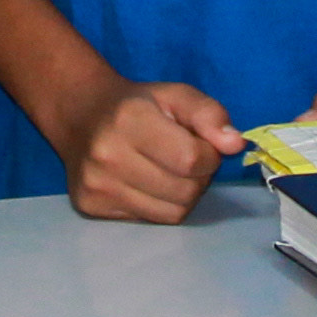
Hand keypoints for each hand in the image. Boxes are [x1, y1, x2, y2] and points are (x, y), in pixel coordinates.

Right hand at [51, 76, 240, 221]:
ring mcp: (96, 185)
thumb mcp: (176, 95)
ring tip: (166, 171)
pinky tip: (146, 183)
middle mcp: (107, 155)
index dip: (208, 155)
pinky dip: (159, 206)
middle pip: (185, 191)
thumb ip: (210, 114)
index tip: (199, 144)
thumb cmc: (137, 105)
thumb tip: (235, 144)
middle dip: (197, 177)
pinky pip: (150, 221)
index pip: (191, 159)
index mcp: (130, 119)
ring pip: (172, 213)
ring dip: (182, 196)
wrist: (81, 117)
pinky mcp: (90, 207)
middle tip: (182, 157)